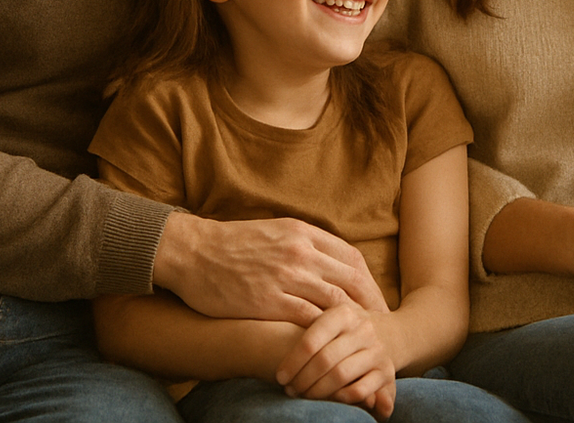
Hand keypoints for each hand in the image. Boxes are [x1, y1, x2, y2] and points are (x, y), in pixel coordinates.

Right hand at [154, 213, 387, 326]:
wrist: (193, 252)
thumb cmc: (232, 244)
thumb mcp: (275, 230)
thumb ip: (303, 243)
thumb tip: (329, 260)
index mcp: (302, 232)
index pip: (351, 258)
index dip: (368, 281)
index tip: (376, 299)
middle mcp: (299, 251)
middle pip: (351, 280)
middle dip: (371, 303)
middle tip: (381, 323)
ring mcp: (285, 276)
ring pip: (334, 301)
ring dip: (352, 322)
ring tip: (361, 339)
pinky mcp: (268, 300)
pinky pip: (307, 318)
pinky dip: (323, 332)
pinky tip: (330, 343)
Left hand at [275, 301, 397, 419]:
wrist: (391, 333)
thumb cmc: (345, 330)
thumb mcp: (330, 320)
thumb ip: (305, 329)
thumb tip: (282, 361)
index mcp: (344, 313)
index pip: (312, 340)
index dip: (293, 361)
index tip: (280, 377)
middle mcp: (363, 329)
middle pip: (325, 360)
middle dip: (303, 379)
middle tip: (290, 390)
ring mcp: (377, 350)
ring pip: (341, 375)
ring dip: (318, 391)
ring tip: (304, 395)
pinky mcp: (388, 372)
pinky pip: (360, 390)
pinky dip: (342, 398)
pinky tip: (330, 400)